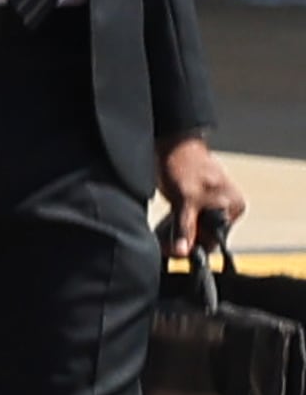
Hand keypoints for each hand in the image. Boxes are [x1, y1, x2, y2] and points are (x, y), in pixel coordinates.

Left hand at [160, 135, 249, 264]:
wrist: (169, 142)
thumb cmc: (182, 164)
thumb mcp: (184, 199)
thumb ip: (185, 227)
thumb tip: (183, 251)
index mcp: (233, 206)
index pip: (216, 239)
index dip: (194, 247)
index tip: (172, 252)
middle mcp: (227, 206)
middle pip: (205, 234)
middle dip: (184, 240)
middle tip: (163, 245)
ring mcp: (212, 203)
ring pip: (195, 227)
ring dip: (178, 234)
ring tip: (161, 236)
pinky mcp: (197, 199)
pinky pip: (189, 219)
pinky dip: (177, 224)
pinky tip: (163, 228)